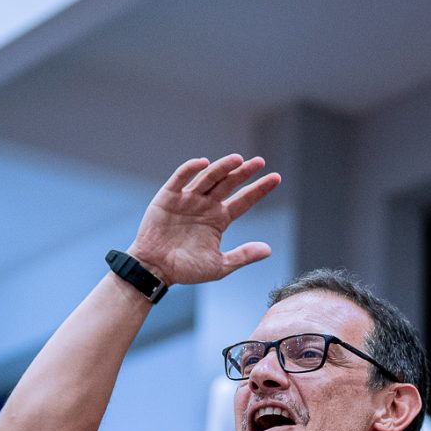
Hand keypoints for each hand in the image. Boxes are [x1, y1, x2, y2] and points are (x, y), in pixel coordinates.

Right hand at [127, 155, 281, 287]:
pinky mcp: (168, 197)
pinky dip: (191, 169)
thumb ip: (242, 256)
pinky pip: (181, 178)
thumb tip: (268, 250)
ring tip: (238, 159)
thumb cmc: (185, 270)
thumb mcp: (219, 266)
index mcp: (219, 219)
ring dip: (223, 167)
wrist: (155, 271)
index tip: (276, 178)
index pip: (243, 201)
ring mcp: (188, 199)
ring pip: (208, 178)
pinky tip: (204, 163)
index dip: (259, 190)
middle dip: (244, 173)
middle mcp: (205, 206)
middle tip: (260, 161)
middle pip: (228, 184)